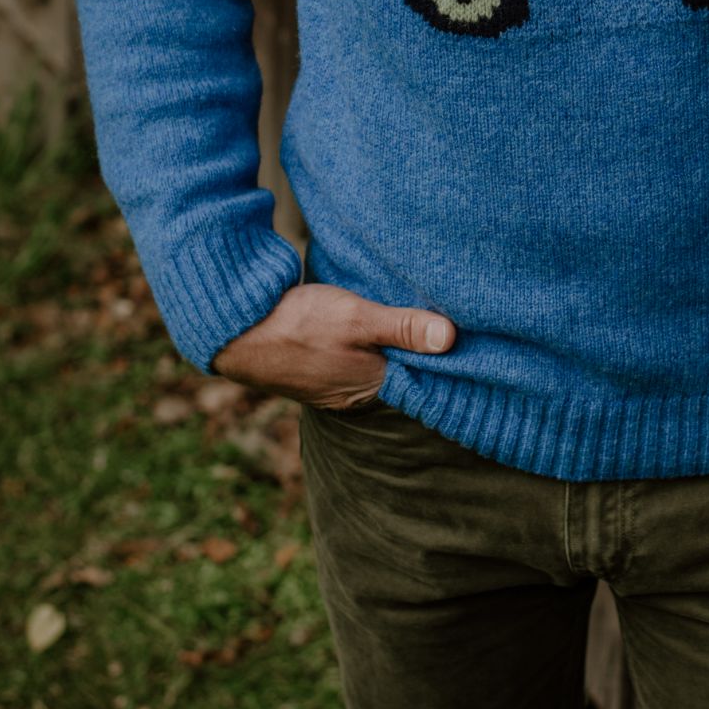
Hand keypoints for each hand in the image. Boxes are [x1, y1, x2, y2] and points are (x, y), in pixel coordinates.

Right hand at [210, 282, 455, 411]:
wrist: (236, 331)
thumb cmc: (296, 325)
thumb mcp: (356, 319)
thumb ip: (402, 328)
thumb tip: (451, 339)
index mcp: (373, 387)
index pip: (426, 377)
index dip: (446, 357)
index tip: (472, 336)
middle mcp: (358, 393)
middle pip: (405, 370)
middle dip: (424, 349)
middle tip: (454, 318)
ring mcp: (338, 383)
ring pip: (382, 363)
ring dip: (397, 343)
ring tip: (421, 316)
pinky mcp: (322, 368)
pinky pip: (360, 358)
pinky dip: (373, 342)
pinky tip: (378, 322)